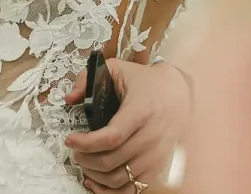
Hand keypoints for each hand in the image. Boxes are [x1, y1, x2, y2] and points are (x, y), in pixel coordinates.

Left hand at [64, 60, 190, 192]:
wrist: (180, 92)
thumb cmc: (146, 82)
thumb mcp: (118, 69)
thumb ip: (88, 77)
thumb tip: (70, 97)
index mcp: (140, 111)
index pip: (111, 137)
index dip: (86, 143)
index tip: (71, 140)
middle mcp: (151, 136)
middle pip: (112, 161)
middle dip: (86, 160)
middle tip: (75, 152)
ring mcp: (156, 154)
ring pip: (121, 179)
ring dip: (96, 176)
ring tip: (85, 164)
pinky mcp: (159, 166)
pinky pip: (134, 189)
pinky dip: (112, 191)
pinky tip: (98, 182)